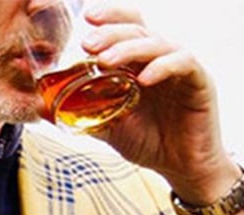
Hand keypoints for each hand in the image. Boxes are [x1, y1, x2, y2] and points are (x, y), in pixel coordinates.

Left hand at [82, 5, 241, 211]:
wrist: (181, 167)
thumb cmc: (149, 143)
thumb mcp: (108, 127)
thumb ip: (82, 114)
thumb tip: (43, 109)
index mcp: (140, 64)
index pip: (127, 28)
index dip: (110, 18)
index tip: (86, 19)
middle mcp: (160, 59)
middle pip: (138, 30)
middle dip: (111, 34)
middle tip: (87, 44)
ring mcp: (180, 68)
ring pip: (157, 44)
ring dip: (130, 49)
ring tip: (106, 61)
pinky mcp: (200, 82)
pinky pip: (183, 64)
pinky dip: (162, 68)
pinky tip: (143, 79)